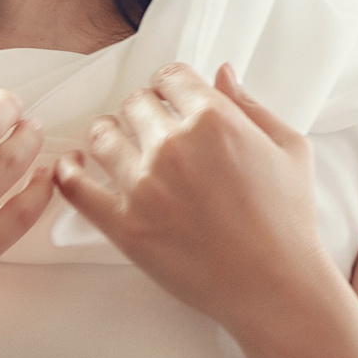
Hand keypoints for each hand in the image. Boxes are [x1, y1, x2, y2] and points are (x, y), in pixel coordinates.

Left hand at [56, 63, 327, 333]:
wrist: (275, 286)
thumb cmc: (290, 217)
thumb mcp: (290, 148)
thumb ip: (251, 105)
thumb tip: (222, 71)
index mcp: (215, 119)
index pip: (170, 77)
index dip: (170, 85)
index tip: (170, 98)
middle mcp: (174, 145)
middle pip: (134, 104)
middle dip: (142, 110)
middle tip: (148, 126)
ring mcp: (144, 186)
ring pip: (101, 137)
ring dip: (108, 134)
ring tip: (115, 143)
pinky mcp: (124, 225)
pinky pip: (76, 189)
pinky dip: (68, 172)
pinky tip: (71, 166)